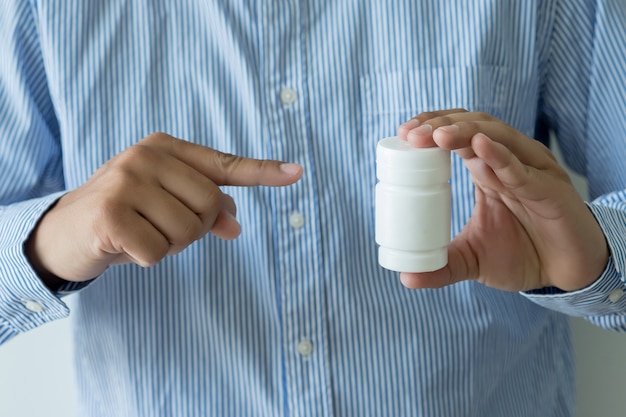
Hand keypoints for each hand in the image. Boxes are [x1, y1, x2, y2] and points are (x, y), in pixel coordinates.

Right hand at [26, 132, 302, 282]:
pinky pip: (159, 252)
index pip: (224, 164)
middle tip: (161, 228)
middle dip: (194, 229)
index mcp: (165, 148)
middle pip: (210, 206)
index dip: (263, 171)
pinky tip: (124, 245)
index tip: (298, 172)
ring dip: (170, 246)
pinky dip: (147, 259)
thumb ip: (204, 209)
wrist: (64, 231)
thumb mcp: (166, 206)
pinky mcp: (110, 213)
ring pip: (188, 231)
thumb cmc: (125, 215)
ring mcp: (126, 181)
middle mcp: (147, 156)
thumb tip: (237, 225)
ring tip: (142, 235)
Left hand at [397, 109, 608, 291]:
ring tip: (439, 135)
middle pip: (473, 127)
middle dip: (441, 125)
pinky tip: (480, 146)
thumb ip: (442, 266)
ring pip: (497, 137)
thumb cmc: (522, 255)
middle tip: (412, 134)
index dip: (431, 127)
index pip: (457, 134)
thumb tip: (406, 278)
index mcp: (486, 171)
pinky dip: (501, 156)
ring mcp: (530, 171)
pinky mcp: (550, 189)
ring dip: (466, 132)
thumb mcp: (472, 260)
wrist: (565, 275)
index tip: (403, 134)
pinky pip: (524, 169)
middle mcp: (508, 162)